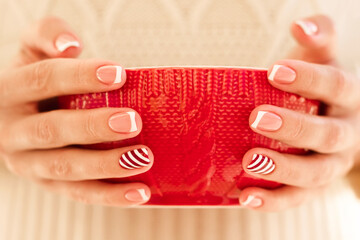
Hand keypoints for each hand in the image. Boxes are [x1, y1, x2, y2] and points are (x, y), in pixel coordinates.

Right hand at [0, 17, 152, 205]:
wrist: (19, 112)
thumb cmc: (36, 77)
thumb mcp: (33, 49)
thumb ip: (47, 34)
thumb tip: (70, 45)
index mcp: (9, 92)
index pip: (43, 80)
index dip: (80, 77)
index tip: (119, 74)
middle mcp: (13, 132)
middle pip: (52, 130)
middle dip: (93, 127)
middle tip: (133, 121)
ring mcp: (29, 164)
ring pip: (66, 169)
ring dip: (106, 166)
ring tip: (143, 158)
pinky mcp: (49, 184)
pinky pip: (79, 194)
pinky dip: (111, 196)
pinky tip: (141, 193)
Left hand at [239, 15, 359, 210]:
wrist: (327, 125)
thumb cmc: (314, 91)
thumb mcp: (320, 62)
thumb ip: (317, 40)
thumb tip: (301, 23)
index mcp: (347, 99)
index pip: (335, 86)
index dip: (308, 78)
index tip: (274, 71)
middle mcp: (344, 134)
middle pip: (326, 135)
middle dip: (294, 127)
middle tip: (257, 118)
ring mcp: (329, 166)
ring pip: (315, 174)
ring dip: (283, 170)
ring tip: (250, 162)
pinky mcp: (312, 189)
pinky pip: (297, 200)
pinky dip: (273, 201)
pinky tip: (246, 197)